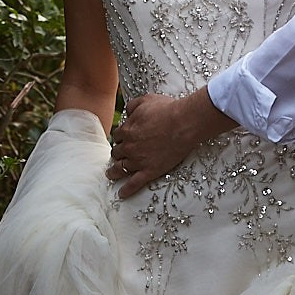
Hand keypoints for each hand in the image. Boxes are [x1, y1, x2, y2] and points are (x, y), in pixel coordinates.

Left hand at [107, 90, 230, 197]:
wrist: (183, 123)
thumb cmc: (167, 109)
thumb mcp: (146, 100)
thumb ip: (132, 105)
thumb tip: (126, 111)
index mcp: (127, 130)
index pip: (117, 136)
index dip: (120, 137)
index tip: (123, 139)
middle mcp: (129, 147)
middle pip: (117, 152)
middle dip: (117, 153)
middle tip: (119, 155)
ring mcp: (138, 160)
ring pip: (120, 168)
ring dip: (114, 171)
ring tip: (111, 174)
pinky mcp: (150, 171)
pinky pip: (134, 184)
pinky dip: (126, 190)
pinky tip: (122, 194)